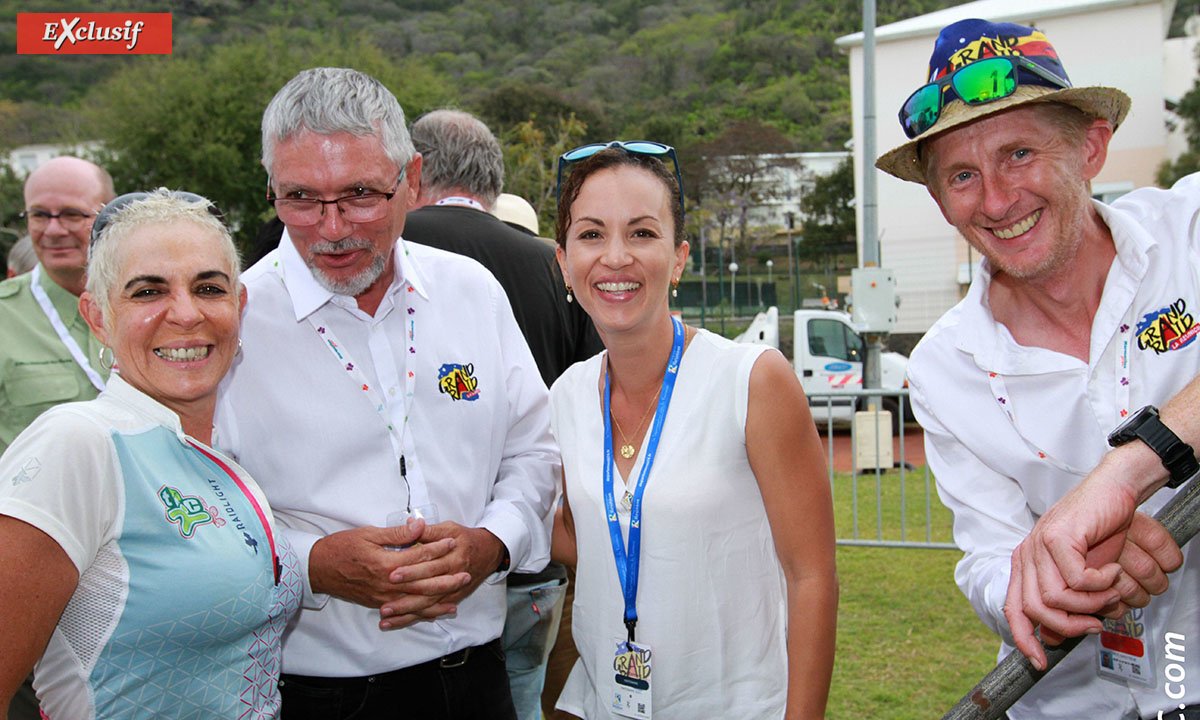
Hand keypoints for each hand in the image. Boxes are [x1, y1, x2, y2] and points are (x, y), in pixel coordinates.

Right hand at [308, 517, 469, 621]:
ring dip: (440, 597)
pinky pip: (406, 610)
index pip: (418, 557)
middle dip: (446, 577)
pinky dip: (423, 612)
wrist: (317, 569)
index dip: (437, 548)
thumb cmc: (341, 548)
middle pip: (423, 582)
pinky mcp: (379, 604)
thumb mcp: (367, 534)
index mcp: (385, 564)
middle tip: (466, 571)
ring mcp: (383, 597)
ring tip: (458, 592)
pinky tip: (437, 612)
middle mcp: (387, 584)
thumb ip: (396, 533)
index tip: (452, 542)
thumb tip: (419, 526)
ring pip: (417, 600)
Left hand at [378, 522, 504, 624]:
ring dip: (407, 612)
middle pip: (428, 588)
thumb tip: (411, 525)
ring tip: (386, 617)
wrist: (488, 552)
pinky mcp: (452, 598)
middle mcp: (453, 575)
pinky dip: (416, 617)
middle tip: (385, 604)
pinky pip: (432, 611)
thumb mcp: (449, 529)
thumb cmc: (465, 539)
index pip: (429, 564)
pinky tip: (399, 622)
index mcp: (452, 555)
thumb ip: (429, 530)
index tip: (392, 574)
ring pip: (428, 604)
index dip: (411, 570)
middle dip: (405, 598)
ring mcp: (453, 590)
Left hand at [1005, 473, 1180, 668]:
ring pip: (1057, 598)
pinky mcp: (1058, 537)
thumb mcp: (1078, 574)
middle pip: (1036, 610)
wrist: (1112, 493)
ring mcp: (1039, 545)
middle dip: (1071, 625)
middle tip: (1096, 620)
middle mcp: (1027, 555)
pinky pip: (1077, 579)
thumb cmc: (1099, 533)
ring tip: (1108, 591)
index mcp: (1026, 566)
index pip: (1014, 610)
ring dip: (1091, 603)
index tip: (1040, 660)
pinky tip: (1111, 569)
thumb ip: (1065, 602)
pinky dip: (1101, 583)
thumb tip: (1054, 636)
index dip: (1024, 639)